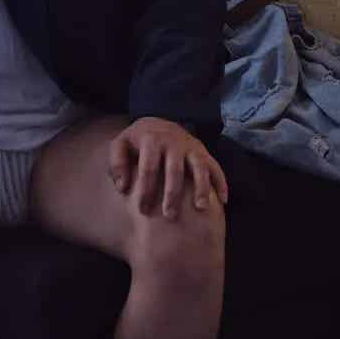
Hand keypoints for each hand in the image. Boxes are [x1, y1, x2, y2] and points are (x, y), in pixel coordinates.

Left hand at [108, 117, 228, 219]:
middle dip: (172, 194)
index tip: (142, 210)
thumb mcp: (121, 145)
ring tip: (200, 208)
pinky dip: (221, 182)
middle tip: (169, 215)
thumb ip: (117, 164)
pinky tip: (223, 200)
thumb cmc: (136, 142)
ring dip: (201, 187)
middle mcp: (174, 141)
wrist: (158, 123)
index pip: (148, 167)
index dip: (145, 189)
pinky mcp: (204, 151)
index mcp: (151, 139)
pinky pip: (216, 166)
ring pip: (199, 167)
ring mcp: (191, 146)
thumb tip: (123, 188)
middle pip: (174, 170)